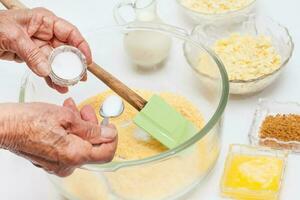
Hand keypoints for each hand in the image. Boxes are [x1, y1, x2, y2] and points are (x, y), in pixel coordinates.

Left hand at [0, 8, 91, 92]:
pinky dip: (51, 78)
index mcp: (44, 21)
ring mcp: (39, 45)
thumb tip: (46, 69)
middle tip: (80, 76)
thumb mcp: (13, 36)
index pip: (70, 32)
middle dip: (74, 64)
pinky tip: (57, 85)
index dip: (81, 46)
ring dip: (63, 74)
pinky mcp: (33, 57)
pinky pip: (46, 68)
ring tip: (68, 84)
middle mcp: (44, 32)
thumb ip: (31, 53)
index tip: (86, 60)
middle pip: (66, 49)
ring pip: (57, 61)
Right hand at [0, 98, 116, 176]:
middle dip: (93, 126)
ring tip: (73, 109)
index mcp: (75, 155)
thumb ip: (91, 129)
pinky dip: (71, 132)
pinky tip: (65, 117)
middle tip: (86, 110)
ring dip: (81, 125)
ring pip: (81, 144)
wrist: (4, 126)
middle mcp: (67, 164)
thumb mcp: (66, 117)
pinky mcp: (51, 160)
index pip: (107, 152)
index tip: (110, 124)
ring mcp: (58, 164)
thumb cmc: (28, 121)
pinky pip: (69, 147)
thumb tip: (108, 134)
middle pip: (93, 147)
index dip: (112, 137)